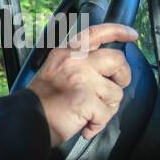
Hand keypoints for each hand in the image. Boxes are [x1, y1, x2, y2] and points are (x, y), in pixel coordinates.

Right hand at [27, 23, 136, 145]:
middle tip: (115, 88)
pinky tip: (86, 127)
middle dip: (123, 77)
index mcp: (67, 52)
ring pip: (115, 92)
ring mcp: (81, 79)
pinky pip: (106, 113)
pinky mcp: (85, 99)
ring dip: (107, 109)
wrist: (26, 121)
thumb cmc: (42, 102)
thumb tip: (107, 72)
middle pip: (117, 60)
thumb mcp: (56, 70)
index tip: (132, 35)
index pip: (96, 32)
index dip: (118, 31)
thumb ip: (78, 64)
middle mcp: (75, 61)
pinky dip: (98, 124)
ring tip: (90, 116)